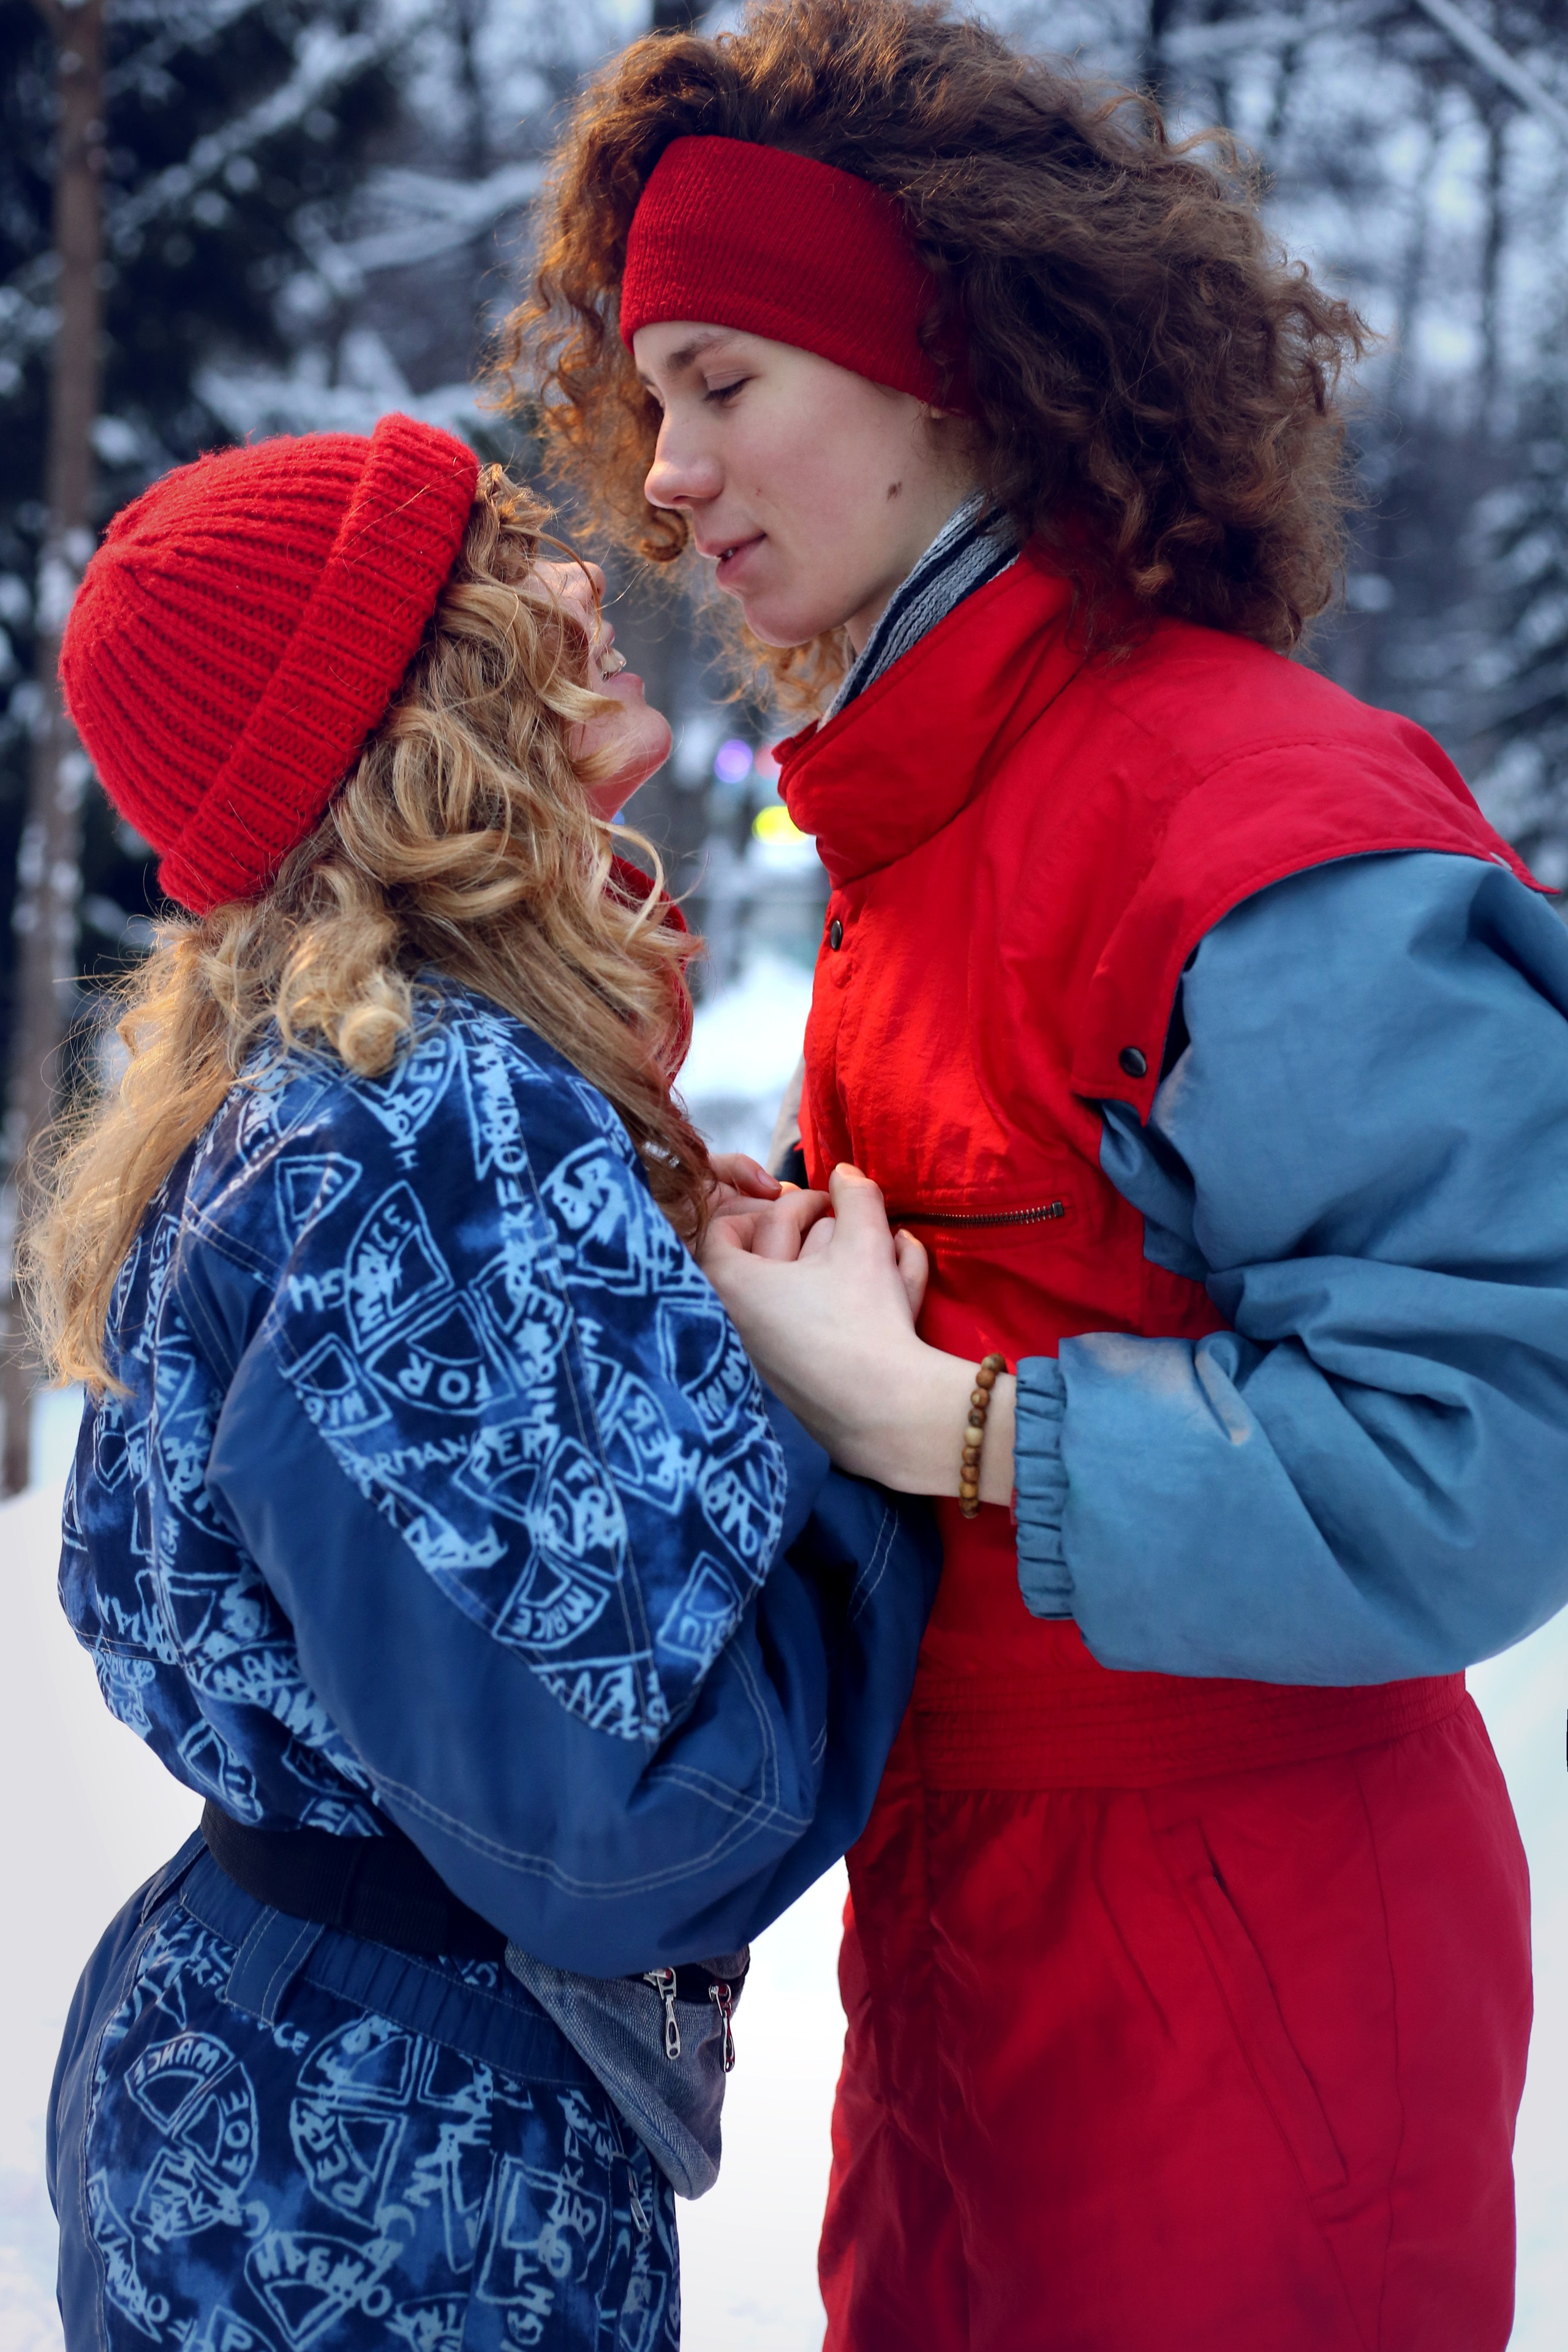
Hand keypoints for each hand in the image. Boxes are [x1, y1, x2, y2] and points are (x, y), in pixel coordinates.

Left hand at [702, 1164, 1014, 1499]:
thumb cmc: (862, 1320)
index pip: (720, 1230)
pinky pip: (807, 1328)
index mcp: (733, 1286)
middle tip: (845, 1219)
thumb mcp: (865, 1242)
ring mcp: (761, 1357)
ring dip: (834, 1263)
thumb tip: (844, 1171)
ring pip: (792, 1293)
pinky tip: (893, 1285)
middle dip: (809, 1229)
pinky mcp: (791, 1382)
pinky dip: (842, 1303)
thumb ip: (856, 1195)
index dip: (768, 1205)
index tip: (814, 1205)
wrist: (885, 1412)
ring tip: (885, 1248)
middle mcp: (735, 1324)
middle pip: (762, 1257)